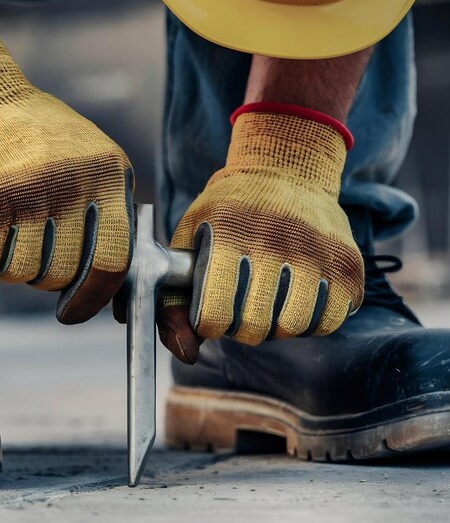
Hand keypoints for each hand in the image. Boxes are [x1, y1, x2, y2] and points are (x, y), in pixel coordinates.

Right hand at [0, 22, 133, 322]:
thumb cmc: (42, 138)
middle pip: (54, 274)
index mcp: (106, 176)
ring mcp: (16, 191)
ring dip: (0, 261)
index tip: (72, 312)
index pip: (110, 261)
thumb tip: (113, 291)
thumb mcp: (96, 161)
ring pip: (10, 271)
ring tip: (1, 223)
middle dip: (39, 274)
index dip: (92, 297)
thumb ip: (110, 216)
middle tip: (28, 245)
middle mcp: (64, 184)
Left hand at [158, 104, 363, 351]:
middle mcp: (275, 240)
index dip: (208, 323)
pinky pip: (329, 320)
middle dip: (241, 327)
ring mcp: (316, 251)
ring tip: (269, 302)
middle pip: (254, 326)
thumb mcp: (191, 237)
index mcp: (229, 233)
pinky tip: (298, 297)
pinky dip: (311, 320)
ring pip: (294, 327)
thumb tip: (187, 353)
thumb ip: (175, 297)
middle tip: (240, 307)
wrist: (287, 169)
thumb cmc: (230, 210)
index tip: (211, 312)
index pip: (214, 313)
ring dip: (277, 326)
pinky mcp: (347, 262)